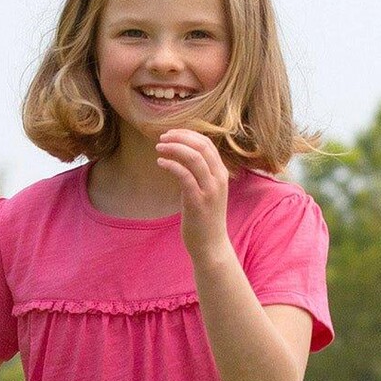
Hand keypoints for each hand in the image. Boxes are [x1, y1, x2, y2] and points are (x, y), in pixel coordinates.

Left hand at [155, 129, 230, 263]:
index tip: (171, 134)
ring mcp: (209, 190)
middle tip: (162, 137)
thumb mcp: (206, 192)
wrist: (211, 246)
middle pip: (201, 146)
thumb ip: (198, 175)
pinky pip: (184, 176)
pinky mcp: (198, 202)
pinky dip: (171, 165)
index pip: (206, 143)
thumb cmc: (205, 220)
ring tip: (159, 148)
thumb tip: (180, 160)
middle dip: (180, 137)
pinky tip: (160, 163)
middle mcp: (218, 179)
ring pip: (194, 158)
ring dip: (174, 148)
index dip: (188, 134)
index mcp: (221, 174)